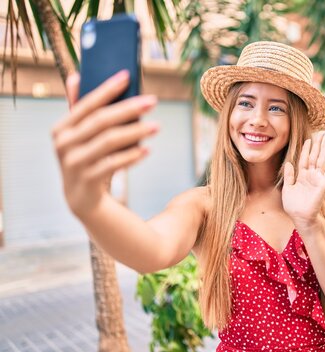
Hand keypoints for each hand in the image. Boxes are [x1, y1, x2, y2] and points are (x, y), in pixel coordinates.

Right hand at [52, 70, 157, 217]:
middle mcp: (64, 144)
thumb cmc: (87, 158)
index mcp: (62, 128)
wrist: (81, 198)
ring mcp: (74, 164)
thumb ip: (80, 109)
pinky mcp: (87, 181)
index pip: (87, 104)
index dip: (107, 89)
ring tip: (157, 126)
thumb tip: (75, 75)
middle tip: (152, 101)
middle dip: (129, 108)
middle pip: (101, 121)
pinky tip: (147, 150)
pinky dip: (132, 156)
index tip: (127, 75)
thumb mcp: (81, 135)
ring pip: (110, 142)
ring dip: (136, 132)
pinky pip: (114, 164)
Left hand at [282, 131, 324, 228]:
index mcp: (301, 176)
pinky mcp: (323, 184)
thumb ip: (289, 176)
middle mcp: (310, 175)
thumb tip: (288, 163)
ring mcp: (317, 179)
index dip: (306, 148)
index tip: (309, 138)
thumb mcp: (288, 188)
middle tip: (322, 132)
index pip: (304, 158)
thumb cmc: (293, 206)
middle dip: (318, 144)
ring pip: (321, 160)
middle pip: (314, 156)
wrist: (300, 217)